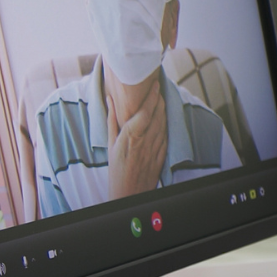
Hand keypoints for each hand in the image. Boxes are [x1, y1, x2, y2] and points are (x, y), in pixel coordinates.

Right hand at [107, 80, 166, 197]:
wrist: (128, 193)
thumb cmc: (115, 169)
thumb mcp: (110, 144)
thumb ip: (112, 120)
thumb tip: (111, 100)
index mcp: (130, 136)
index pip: (145, 111)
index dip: (152, 96)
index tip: (155, 84)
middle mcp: (145, 141)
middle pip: (157, 115)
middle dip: (159, 99)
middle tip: (159, 87)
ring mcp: (155, 148)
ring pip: (163, 123)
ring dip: (164, 110)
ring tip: (162, 98)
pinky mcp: (162, 155)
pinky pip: (166, 135)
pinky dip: (166, 124)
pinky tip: (165, 118)